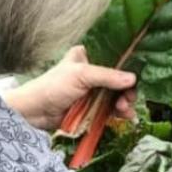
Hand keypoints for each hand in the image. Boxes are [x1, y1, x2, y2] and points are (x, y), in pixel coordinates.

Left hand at [2, 46, 137, 129]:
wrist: (36, 113)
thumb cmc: (52, 87)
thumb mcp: (81, 75)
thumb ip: (107, 76)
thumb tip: (133, 79)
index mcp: (88, 56)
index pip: (115, 59)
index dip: (127, 69)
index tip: (135, 80)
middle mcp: (93, 71)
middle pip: (119, 79)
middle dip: (126, 90)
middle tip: (127, 99)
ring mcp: (93, 90)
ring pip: (118, 95)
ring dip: (124, 103)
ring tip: (124, 110)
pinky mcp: (93, 107)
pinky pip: (112, 108)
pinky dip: (120, 112)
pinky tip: (124, 115)